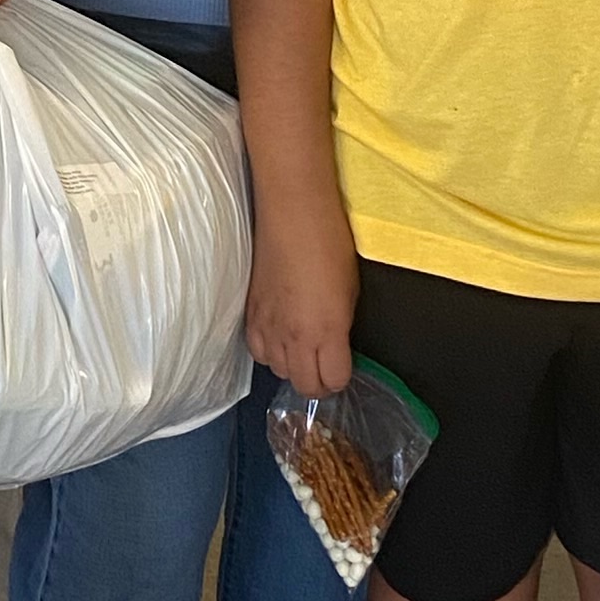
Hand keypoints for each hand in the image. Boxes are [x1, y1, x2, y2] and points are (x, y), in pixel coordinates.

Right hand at [247, 206, 358, 399]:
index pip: (334, 381)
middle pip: (305, 386)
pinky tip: (278, 336)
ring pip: (279, 371)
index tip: (343, 363)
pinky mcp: (249, 313)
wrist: (293, 214)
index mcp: (327, 332)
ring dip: (293, 366)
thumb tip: (335, 345)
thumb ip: (340, 328)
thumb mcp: (350, 292)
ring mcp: (268, 327)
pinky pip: (257, 351)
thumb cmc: (331, 245)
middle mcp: (295, 338)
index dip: (341, 376)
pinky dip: (270, 351)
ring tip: (301, 347)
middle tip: (325, 364)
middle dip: (319, 381)